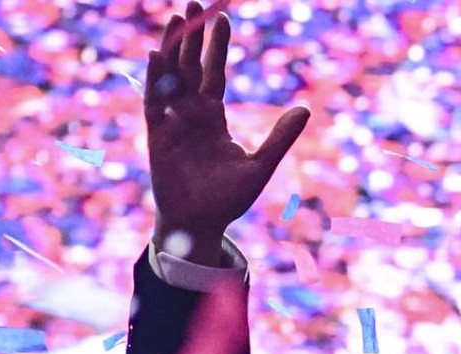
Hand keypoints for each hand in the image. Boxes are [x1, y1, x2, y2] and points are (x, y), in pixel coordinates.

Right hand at [146, 3, 309, 266]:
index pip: (214, 73)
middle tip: (193, 3)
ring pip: (171, 77)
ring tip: (176, 19)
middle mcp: (191, 114)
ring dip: (172, 48)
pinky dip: (155, 79)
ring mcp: (173, 123)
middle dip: (192, 36)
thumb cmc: (228, 199)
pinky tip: (156, 55)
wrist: (200, 225)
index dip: (216, 46)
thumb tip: (305, 108)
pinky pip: (155, 102)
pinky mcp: (157, 137)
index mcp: (213, 118)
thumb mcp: (260, 165)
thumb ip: (280, 137)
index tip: (222, 16)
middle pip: (190, 66)